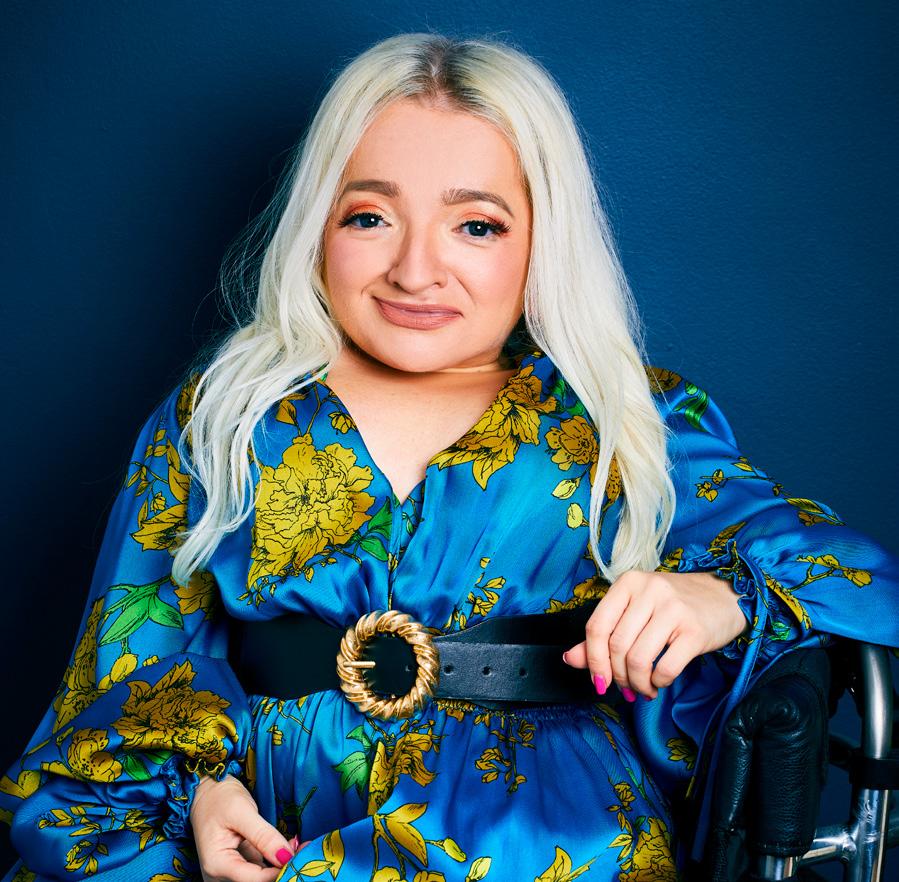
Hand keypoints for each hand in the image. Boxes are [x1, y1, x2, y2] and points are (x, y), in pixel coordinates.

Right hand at [189, 773, 310, 880]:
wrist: (206, 791)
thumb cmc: (219, 798)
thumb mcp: (242, 812)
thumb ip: (263, 836)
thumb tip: (287, 857)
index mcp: (217, 865)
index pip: (255, 880)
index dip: (279, 871)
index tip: (302, 856)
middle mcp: (220, 875)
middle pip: (257, 881)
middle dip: (282, 868)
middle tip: (305, 849)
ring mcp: (229, 872)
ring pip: (260, 877)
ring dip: (281, 864)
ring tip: (301, 847)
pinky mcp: (238, 864)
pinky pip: (259, 869)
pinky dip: (275, 859)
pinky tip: (290, 847)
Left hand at [561, 570, 748, 700]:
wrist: (725, 597)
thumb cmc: (673, 606)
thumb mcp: (635, 611)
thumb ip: (602, 635)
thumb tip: (570, 659)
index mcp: (628, 583)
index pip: (597, 626)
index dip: (592, 659)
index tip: (599, 681)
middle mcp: (649, 591)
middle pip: (617, 646)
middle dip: (618, 676)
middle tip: (626, 687)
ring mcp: (673, 609)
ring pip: (639, 659)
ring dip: (638, 684)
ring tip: (644, 687)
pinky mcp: (695, 630)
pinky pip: (666, 667)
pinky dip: (658, 682)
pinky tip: (660, 681)